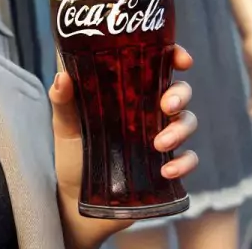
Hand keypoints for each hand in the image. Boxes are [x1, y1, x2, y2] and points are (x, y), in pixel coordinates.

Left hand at [50, 45, 198, 248]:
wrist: (76, 194)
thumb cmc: (72, 148)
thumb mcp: (64, 122)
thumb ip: (62, 99)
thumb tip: (62, 77)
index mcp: (126, 90)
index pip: (157, 65)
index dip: (175, 57)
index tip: (182, 60)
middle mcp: (146, 108)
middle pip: (179, 91)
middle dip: (180, 95)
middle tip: (166, 106)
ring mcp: (158, 135)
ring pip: (187, 122)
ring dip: (180, 130)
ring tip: (159, 144)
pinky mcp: (164, 164)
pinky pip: (189, 159)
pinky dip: (184, 163)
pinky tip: (166, 171)